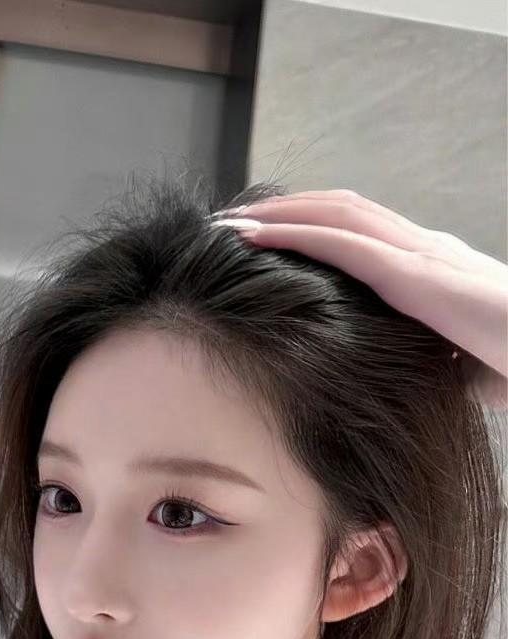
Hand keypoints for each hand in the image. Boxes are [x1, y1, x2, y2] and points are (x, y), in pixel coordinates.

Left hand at [214, 189, 507, 407]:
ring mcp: (423, 256)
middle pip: (342, 211)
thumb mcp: (460, 360)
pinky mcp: (419, 276)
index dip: (312, 227)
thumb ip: (428, 357)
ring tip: (225, 223)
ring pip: (335, 217)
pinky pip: (344, 246)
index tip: (265, 237)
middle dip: (284, 210)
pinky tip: (252, 238)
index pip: (364, 232)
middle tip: (230, 221)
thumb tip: (401, 380)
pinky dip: (293, 236)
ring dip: (276, 215)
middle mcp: (426, 248)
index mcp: (435, 266)